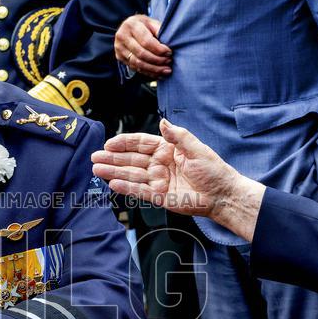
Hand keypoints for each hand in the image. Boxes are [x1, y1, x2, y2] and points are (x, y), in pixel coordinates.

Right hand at [91, 120, 265, 239]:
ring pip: (131, 175)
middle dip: (112, 158)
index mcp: (166, 150)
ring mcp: (157, 181)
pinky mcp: (158, 197)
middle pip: (131, 159)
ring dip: (114, 172)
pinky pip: (139, 191)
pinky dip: (126, 187)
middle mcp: (159, 165)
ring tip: (97, 169)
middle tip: (95, 157)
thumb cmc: (213, 171)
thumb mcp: (197, 149)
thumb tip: (163, 121)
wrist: (222, 195)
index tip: (109, 143)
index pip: (141, 144)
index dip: (124, 143)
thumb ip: (178, 136)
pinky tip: (113, 183)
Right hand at [114, 14, 171, 77]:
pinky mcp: (120, 57)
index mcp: (131, 25)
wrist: (128, 27)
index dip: (159, 49)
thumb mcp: (151, 22)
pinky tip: (158, 74)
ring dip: (154, 69)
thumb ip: (159, 31)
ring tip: (166, 70)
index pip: (146, 41)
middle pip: (141, 54)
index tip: (169, 53)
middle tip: (169, 62)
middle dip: (157, 60)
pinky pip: (135, 68)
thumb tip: (168, 44)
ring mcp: (119, 48)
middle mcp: (122, 36)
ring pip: (138, 63)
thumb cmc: (143, 25)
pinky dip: (148, 72)